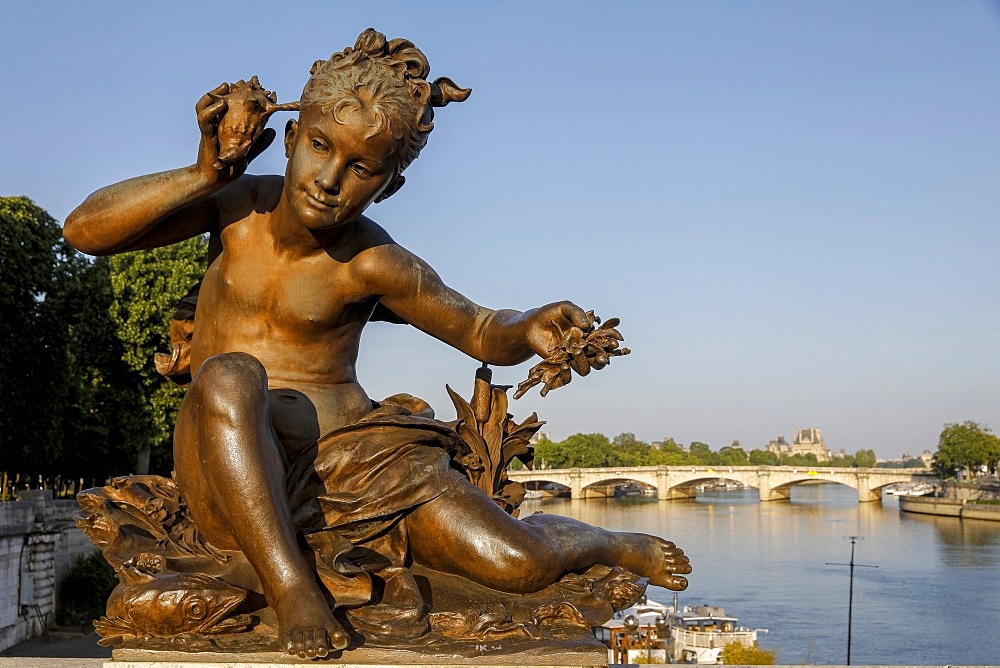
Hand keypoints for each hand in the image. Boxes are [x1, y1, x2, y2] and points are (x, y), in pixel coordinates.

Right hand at [194, 83, 274, 185]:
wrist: (215, 181)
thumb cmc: (229, 170)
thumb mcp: (247, 154)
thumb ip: (258, 143)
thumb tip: (272, 130)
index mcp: (224, 128)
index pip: (228, 107)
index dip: (235, 97)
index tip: (249, 89)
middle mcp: (216, 126)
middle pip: (216, 102)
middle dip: (225, 91)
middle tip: (237, 83)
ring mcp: (210, 130)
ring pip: (205, 105)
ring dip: (214, 94)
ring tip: (226, 86)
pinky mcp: (206, 137)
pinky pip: (204, 120)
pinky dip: (211, 110)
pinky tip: (221, 104)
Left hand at [515, 307, 629, 398]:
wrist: (531, 325)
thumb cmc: (550, 314)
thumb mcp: (564, 308)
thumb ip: (577, 313)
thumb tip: (587, 326)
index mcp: (590, 336)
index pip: (605, 343)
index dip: (611, 344)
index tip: (614, 343)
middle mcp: (584, 350)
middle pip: (598, 360)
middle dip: (602, 359)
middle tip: (602, 356)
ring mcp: (571, 360)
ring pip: (585, 369)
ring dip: (584, 363)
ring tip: (577, 352)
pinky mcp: (559, 367)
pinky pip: (566, 376)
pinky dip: (567, 374)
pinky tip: (564, 366)